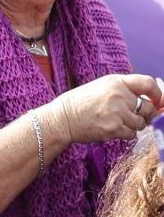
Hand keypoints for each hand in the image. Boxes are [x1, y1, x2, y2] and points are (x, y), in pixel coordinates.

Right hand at [48, 73, 162, 146]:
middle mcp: (118, 96)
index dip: (158, 94)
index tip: (157, 100)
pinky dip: (126, 134)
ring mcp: (116, 113)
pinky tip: (113, 129)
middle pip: (149, 107)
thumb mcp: (102, 87)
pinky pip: (132, 134)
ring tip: (119, 122)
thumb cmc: (81, 103)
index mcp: (116, 82)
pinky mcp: (113, 129)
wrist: (61, 119)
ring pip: (141, 123)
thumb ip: (125, 90)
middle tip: (137, 116)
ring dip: (135, 125)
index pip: (148, 84)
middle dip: (147, 114)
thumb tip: (152, 100)